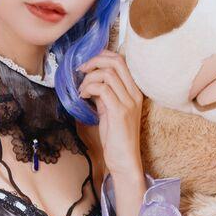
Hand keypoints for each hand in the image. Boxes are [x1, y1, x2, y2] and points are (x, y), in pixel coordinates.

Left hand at [77, 49, 145, 180]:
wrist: (124, 159)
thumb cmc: (116, 138)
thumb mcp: (109, 110)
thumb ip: (104, 95)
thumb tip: (91, 82)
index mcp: (135, 91)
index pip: (122, 61)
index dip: (102, 56)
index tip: (87, 64)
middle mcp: (135, 94)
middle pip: (116, 62)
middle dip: (94, 61)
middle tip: (80, 70)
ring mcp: (129, 102)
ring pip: (107, 74)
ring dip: (89, 78)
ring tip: (81, 90)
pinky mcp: (120, 112)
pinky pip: (102, 89)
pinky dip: (89, 89)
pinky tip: (83, 97)